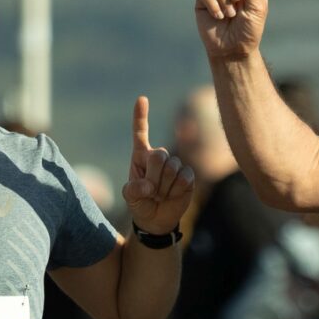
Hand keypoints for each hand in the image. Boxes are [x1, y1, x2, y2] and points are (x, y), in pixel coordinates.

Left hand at [122, 98, 193, 238]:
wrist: (157, 220)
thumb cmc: (140, 204)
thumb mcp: (130, 198)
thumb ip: (133, 191)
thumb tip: (148, 186)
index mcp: (140, 156)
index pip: (140, 133)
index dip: (141, 116)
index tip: (142, 99)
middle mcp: (158, 157)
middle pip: (159, 156)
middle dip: (154, 177)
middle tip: (151, 191)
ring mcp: (175, 165)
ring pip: (172, 168)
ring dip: (165, 187)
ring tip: (161, 195)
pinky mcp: (188, 176)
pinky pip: (185, 177)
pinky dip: (177, 190)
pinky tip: (173, 195)